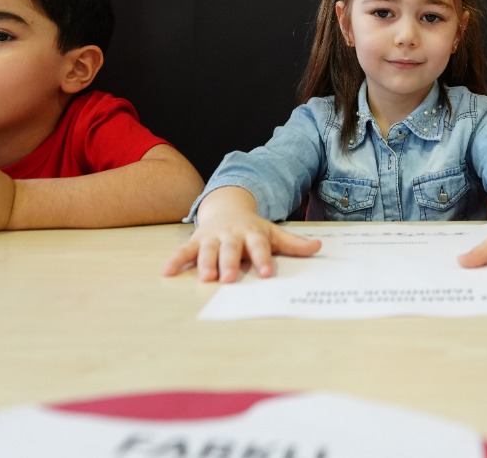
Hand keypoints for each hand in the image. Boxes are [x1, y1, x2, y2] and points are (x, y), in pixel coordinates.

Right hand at [163, 186, 321, 281]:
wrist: (228, 207)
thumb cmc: (253, 229)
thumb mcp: (273, 233)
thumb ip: (294, 244)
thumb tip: (318, 247)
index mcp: (252, 234)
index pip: (259, 247)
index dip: (262, 259)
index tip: (266, 274)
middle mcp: (232, 235)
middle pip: (231, 249)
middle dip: (229, 263)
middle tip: (228, 279)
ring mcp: (212, 237)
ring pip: (208, 250)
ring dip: (205, 263)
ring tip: (205, 277)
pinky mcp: (196, 240)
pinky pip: (184, 251)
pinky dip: (176, 260)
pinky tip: (167, 272)